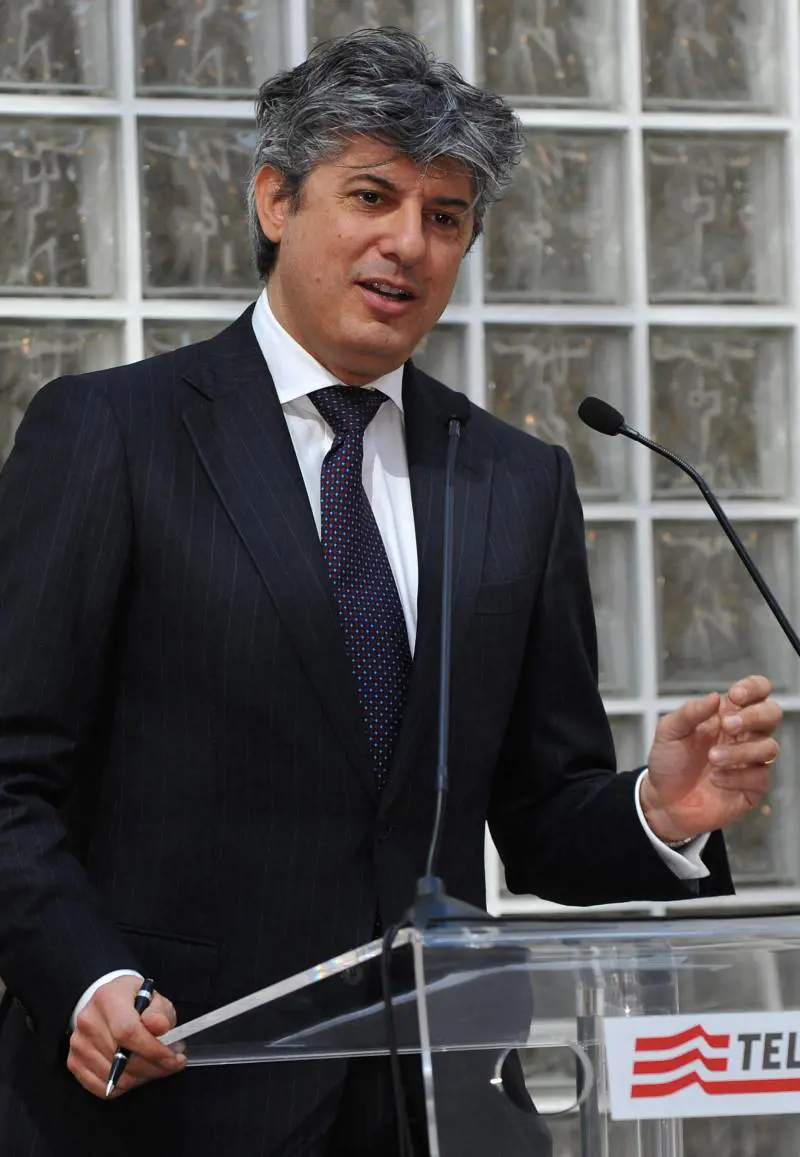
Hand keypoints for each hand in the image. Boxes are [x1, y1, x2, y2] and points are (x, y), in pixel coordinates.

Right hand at [67, 974, 185, 1098]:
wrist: (107, 1004)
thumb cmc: (134, 1002)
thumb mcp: (154, 998)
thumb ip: (160, 1011)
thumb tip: (159, 1026)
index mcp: (108, 998)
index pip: (128, 1031)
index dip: (153, 1049)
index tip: (173, 1058)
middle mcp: (88, 1021)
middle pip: (123, 1058)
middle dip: (154, 1067)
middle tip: (171, 1065)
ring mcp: (78, 1044)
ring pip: (116, 1078)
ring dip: (142, 1078)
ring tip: (154, 1066)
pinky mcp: (74, 1063)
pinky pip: (103, 1089)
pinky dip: (125, 1086)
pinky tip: (136, 1073)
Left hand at [640, 674, 780, 843]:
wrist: (664, 801)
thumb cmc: (669, 762)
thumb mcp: (669, 732)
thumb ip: (689, 713)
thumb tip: (715, 697)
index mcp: (727, 715)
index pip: (757, 691)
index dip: (754, 688)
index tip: (735, 695)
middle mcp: (745, 735)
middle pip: (772, 714)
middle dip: (754, 716)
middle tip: (728, 725)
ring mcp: (752, 761)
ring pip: (769, 747)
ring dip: (740, 751)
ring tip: (712, 759)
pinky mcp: (753, 787)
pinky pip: (760, 777)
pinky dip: (736, 776)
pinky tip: (716, 779)